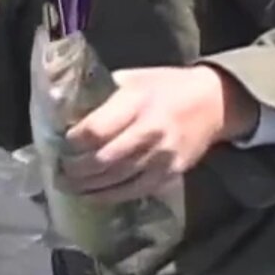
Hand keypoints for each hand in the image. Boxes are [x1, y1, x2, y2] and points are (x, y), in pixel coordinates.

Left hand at [57, 65, 259, 203]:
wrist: (214, 103)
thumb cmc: (167, 86)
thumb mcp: (134, 77)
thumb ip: (103, 93)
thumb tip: (65, 108)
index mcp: (136, 102)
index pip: (96, 130)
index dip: (73, 142)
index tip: (62, 144)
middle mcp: (149, 130)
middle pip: (103, 159)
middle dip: (76, 170)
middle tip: (60, 172)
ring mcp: (162, 156)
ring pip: (117, 180)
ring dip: (88, 187)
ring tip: (69, 187)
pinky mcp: (170, 173)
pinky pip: (135, 191)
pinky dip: (111, 196)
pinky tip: (93, 196)